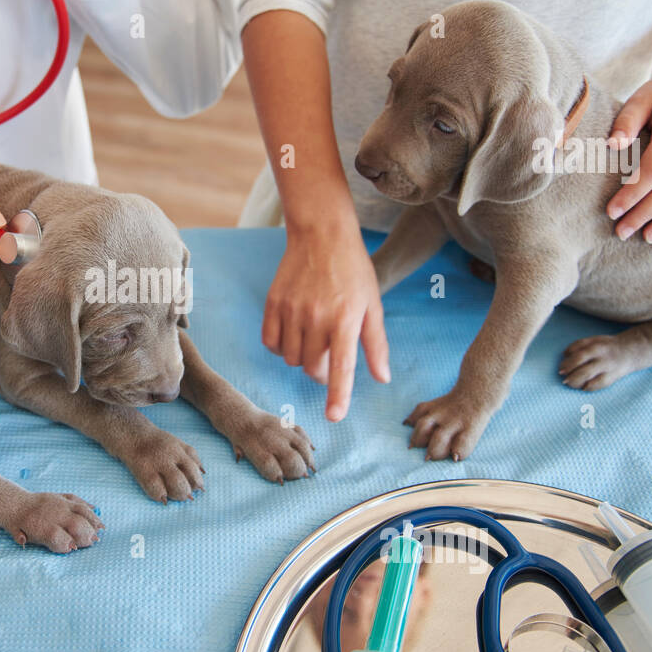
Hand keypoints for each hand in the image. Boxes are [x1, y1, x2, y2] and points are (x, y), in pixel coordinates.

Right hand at [262, 221, 389, 421]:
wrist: (321, 234)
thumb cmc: (353, 270)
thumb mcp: (373, 305)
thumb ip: (376, 344)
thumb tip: (381, 378)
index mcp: (346, 319)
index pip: (341, 366)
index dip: (338, 395)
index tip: (333, 417)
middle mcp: (317, 317)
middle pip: (312, 367)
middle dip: (321, 372)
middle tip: (329, 358)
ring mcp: (292, 310)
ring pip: (290, 358)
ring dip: (301, 358)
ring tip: (312, 340)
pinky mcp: (273, 304)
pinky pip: (270, 343)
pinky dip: (279, 347)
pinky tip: (292, 335)